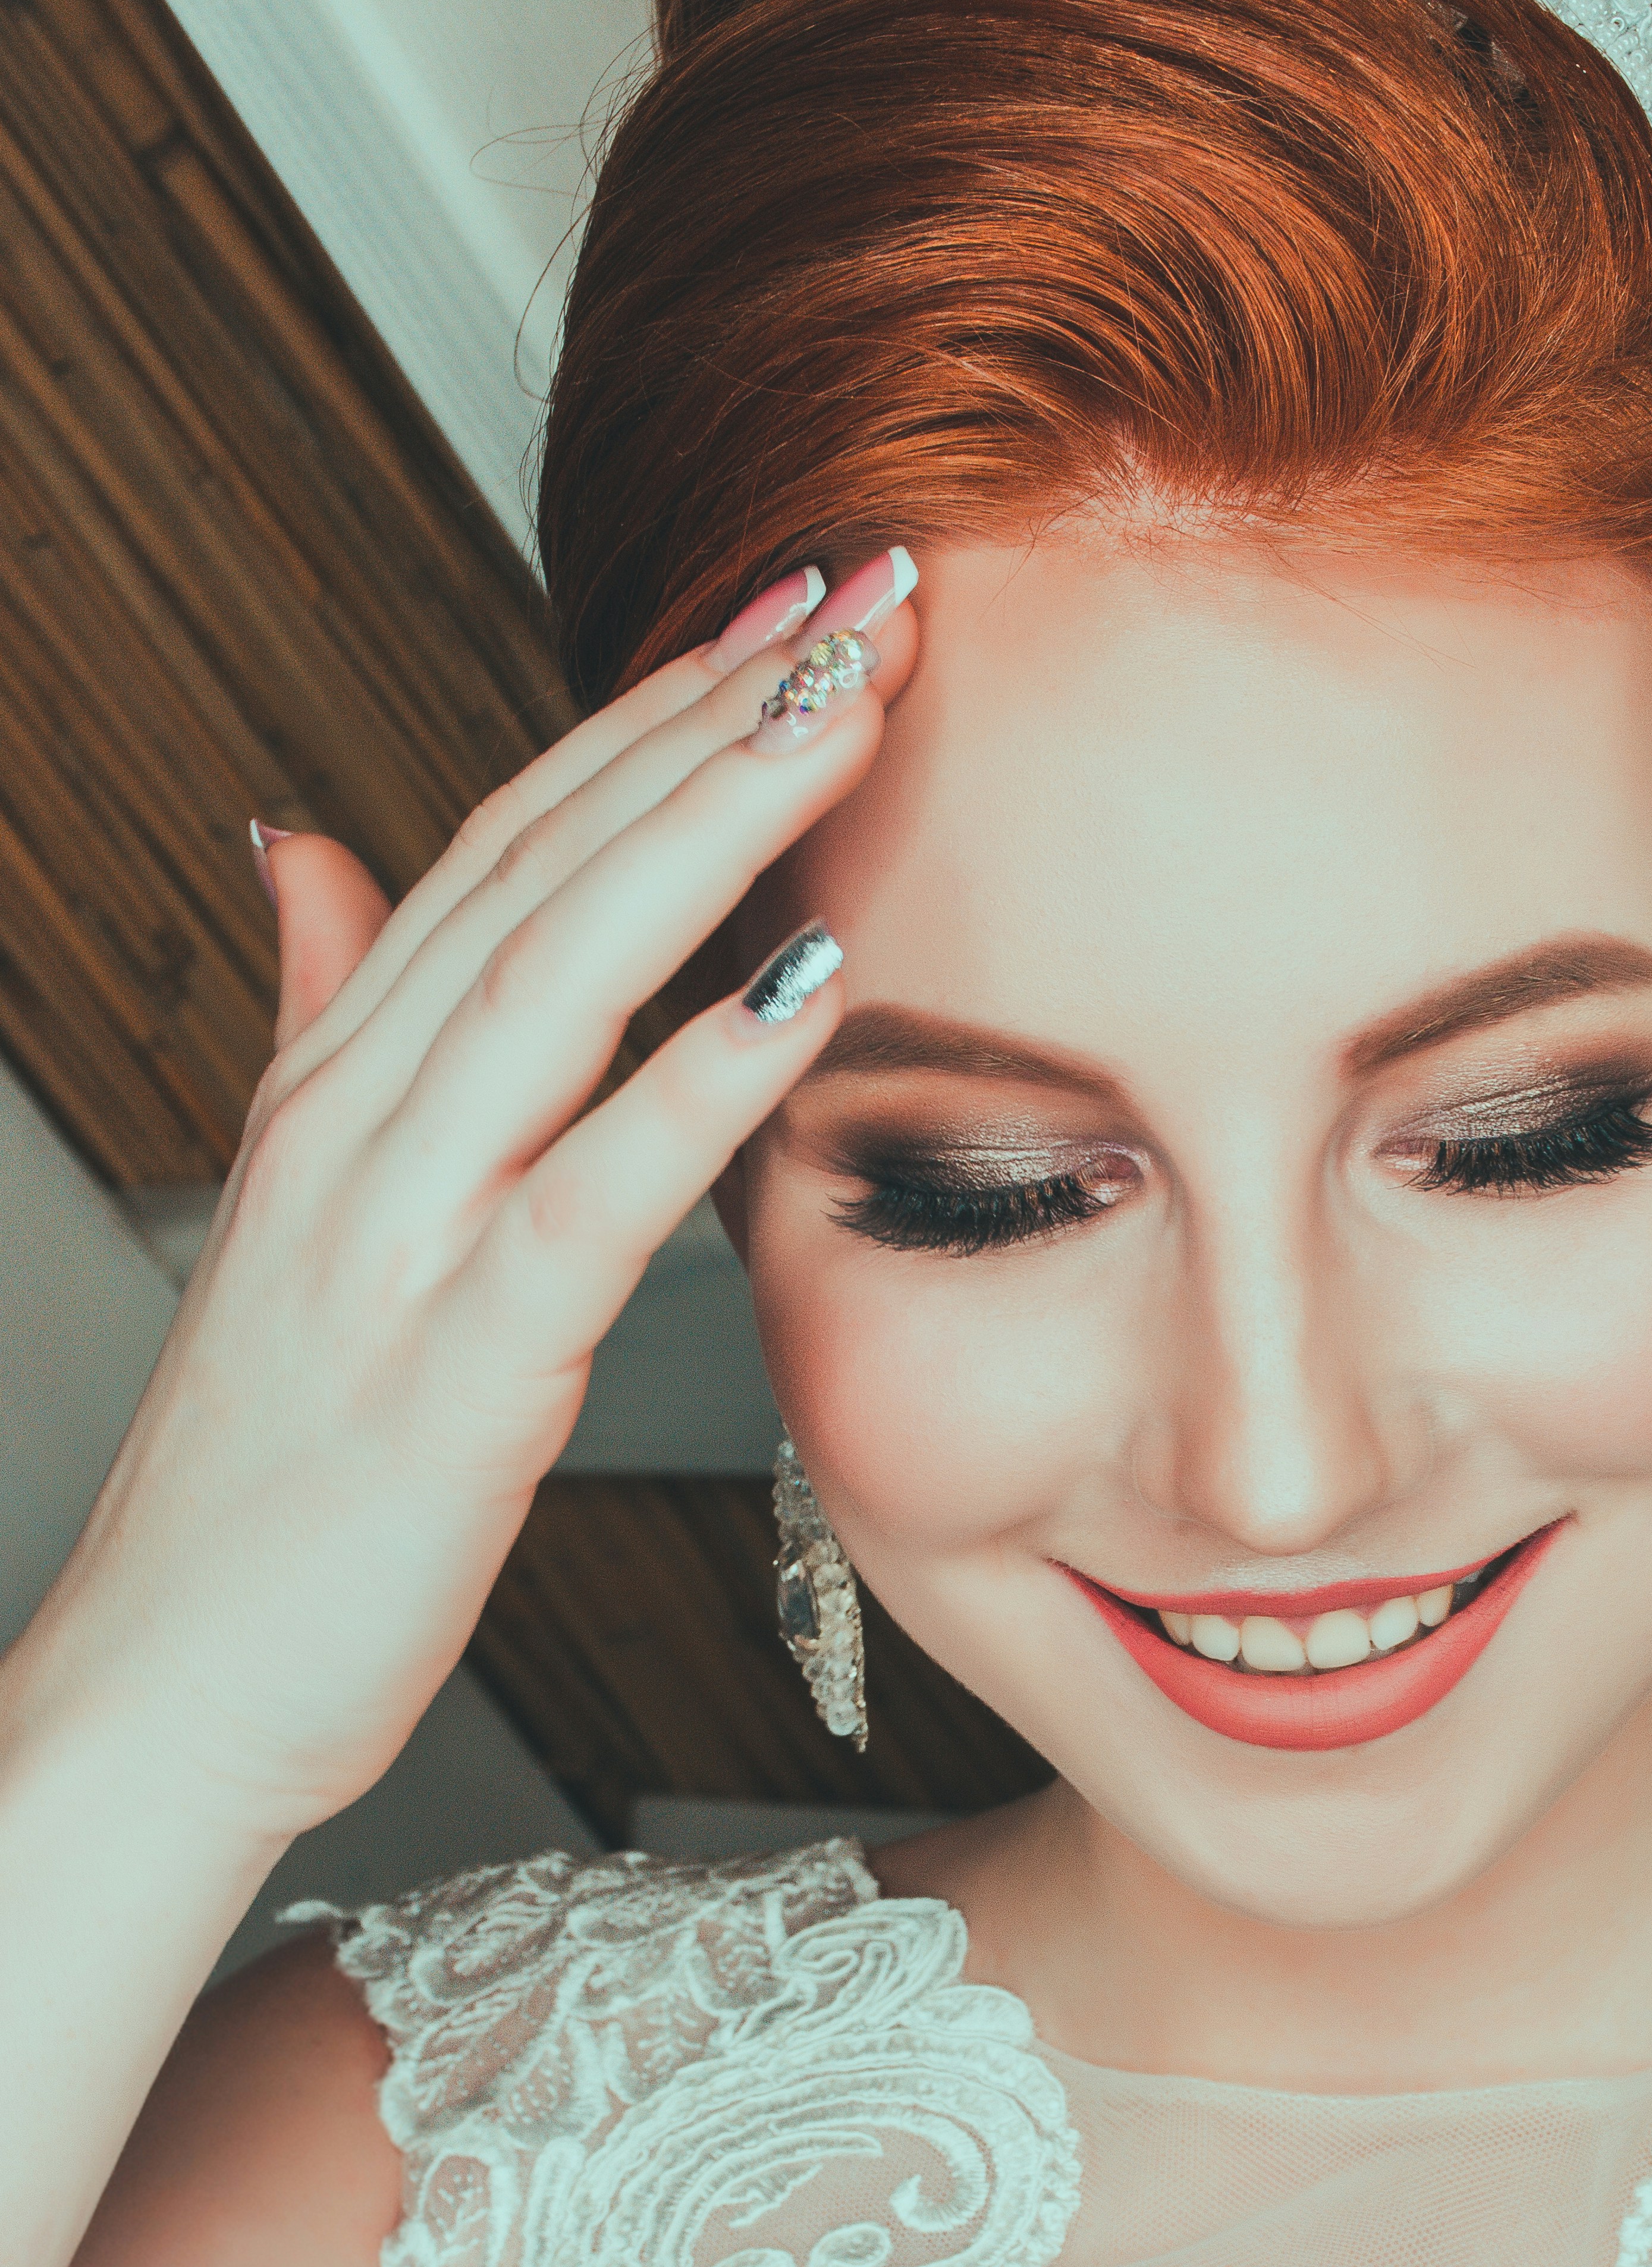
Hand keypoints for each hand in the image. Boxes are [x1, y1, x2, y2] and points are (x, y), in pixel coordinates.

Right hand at [14, 574, 915, 1842]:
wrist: (174, 1683)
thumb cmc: (272, 1480)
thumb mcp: (299, 1219)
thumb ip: (323, 1021)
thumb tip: (311, 854)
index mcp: (340, 1085)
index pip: (508, 839)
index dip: (650, 703)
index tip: (785, 600)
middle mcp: (358, 1123)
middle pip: (544, 859)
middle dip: (707, 706)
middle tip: (861, 583)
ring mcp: (394, 1232)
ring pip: (559, 973)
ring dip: (709, 824)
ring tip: (846, 703)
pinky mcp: (454, 1364)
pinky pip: (588, 1191)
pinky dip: (698, 1075)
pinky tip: (806, 984)